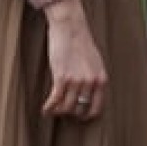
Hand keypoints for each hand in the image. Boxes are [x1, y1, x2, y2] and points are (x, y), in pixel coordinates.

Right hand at [41, 0, 106, 120]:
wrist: (71, 27)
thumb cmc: (81, 42)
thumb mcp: (95, 62)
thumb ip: (94, 78)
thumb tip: (88, 94)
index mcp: (101, 79)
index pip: (97, 108)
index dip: (87, 116)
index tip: (79, 118)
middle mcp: (91, 82)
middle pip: (79, 110)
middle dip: (70, 113)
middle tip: (62, 111)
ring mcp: (77, 81)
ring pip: (66, 108)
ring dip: (57, 111)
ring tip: (52, 109)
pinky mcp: (62, 77)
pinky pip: (55, 100)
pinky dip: (48, 108)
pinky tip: (45, 109)